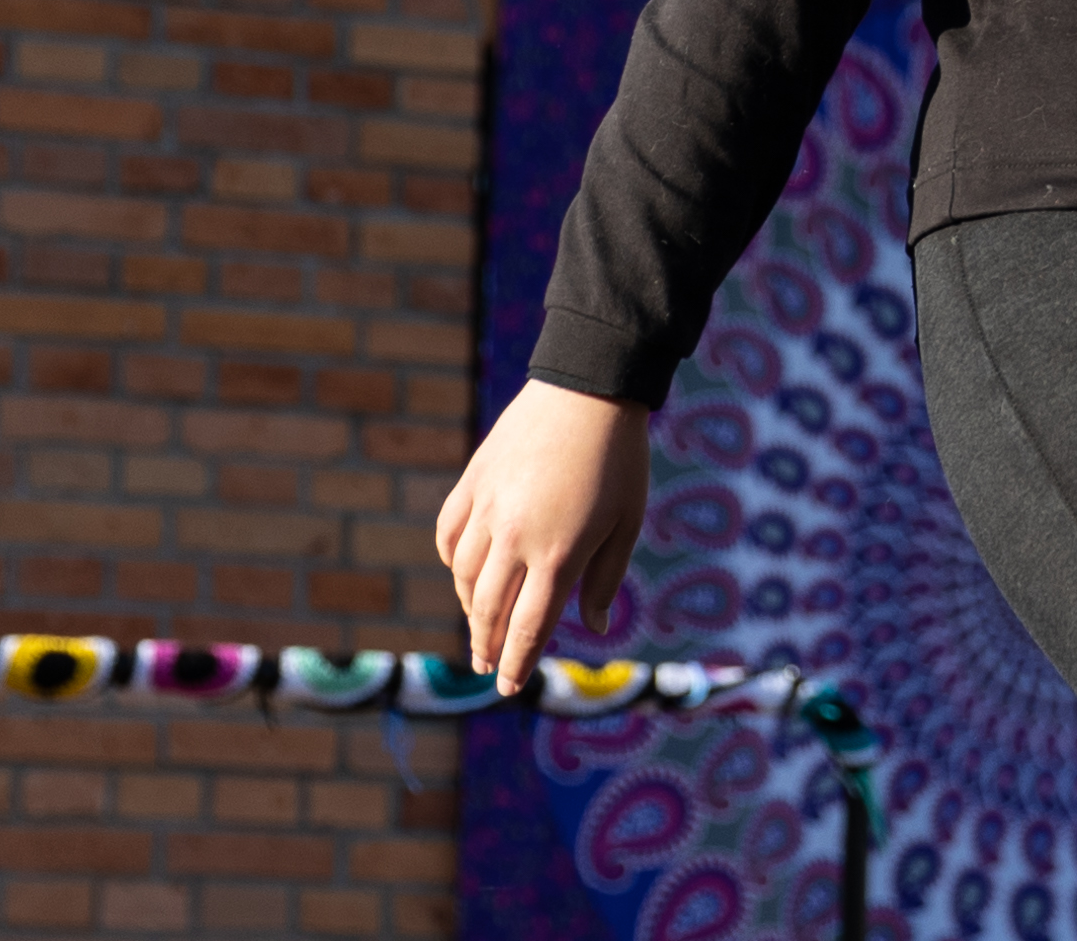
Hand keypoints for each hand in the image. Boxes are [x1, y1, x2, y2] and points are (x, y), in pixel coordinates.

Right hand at [436, 378, 653, 694]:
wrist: (589, 388)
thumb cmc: (620, 459)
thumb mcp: (626, 522)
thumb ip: (605, 580)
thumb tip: (596, 627)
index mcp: (559, 555)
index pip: (528, 627)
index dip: (517, 663)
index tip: (507, 688)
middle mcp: (516, 538)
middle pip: (490, 611)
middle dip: (488, 645)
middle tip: (488, 666)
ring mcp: (488, 508)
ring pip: (464, 576)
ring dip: (469, 608)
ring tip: (478, 625)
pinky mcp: (473, 481)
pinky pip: (449, 534)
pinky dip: (452, 560)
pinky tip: (462, 572)